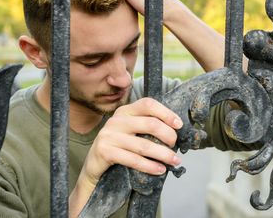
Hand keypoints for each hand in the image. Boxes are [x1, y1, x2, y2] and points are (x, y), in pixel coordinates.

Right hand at [69, 97, 182, 216]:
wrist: (93, 165)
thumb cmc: (119, 146)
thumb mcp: (131, 131)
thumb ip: (147, 126)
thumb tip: (176, 130)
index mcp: (125, 111)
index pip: (148, 104)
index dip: (166, 113)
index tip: (179, 125)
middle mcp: (116, 120)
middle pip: (150, 123)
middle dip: (168, 135)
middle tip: (175, 146)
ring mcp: (109, 135)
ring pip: (144, 145)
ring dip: (163, 154)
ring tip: (174, 160)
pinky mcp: (105, 152)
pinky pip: (133, 160)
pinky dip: (150, 166)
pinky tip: (160, 169)